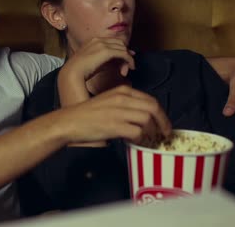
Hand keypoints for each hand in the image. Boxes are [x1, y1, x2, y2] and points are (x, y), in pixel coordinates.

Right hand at [56, 85, 171, 144]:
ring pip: (148, 120)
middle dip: (163, 122)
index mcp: (122, 91)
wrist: (70, 122)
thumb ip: (126, 106)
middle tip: (165, 134)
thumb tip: (144, 118)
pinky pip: (138, 132)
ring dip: (152, 132)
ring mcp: (119, 112)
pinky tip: (137, 142)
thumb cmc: (88, 115)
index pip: (150, 100)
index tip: (164, 124)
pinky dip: (141, 139)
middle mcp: (123, 98)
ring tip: (151, 140)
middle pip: (153, 108)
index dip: (161, 114)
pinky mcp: (115, 125)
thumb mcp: (109, 102)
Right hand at [62, 37, 135, 80]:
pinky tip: (130, 67)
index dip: (122, 49)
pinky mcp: (106, 51)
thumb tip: (116, 63)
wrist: (72, 72)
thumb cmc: (80, 71)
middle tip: (128, 65)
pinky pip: (123, 54)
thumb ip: (103, 60)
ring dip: (127, 59)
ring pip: (123, 48)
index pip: (113, 41)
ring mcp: (102, 44)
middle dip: (125, 53)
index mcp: (93, 40)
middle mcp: (99, 40)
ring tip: (127, 69)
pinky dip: (129, 60)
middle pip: (119, 43)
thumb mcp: (93, 62)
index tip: (127, 56)